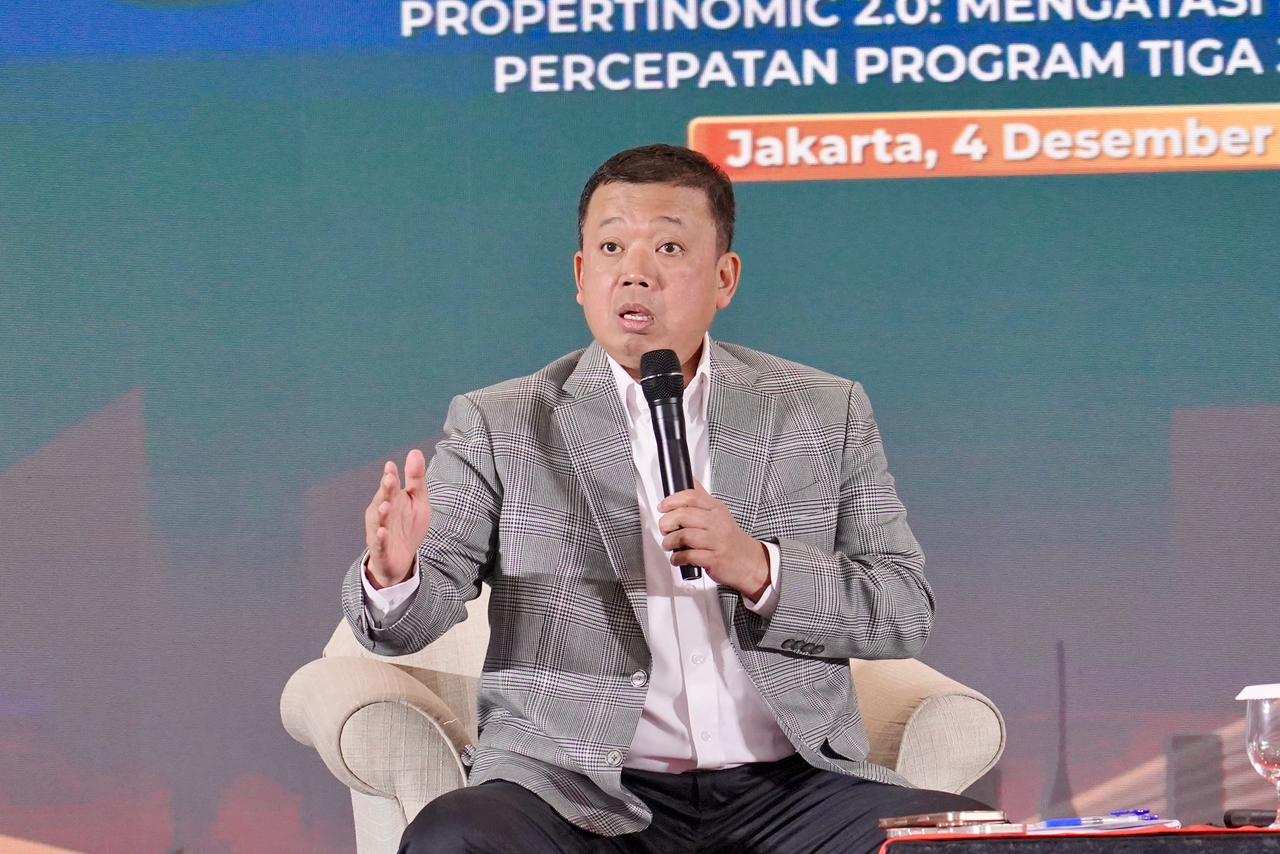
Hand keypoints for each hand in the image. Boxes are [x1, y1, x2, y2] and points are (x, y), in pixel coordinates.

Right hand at [364, 449, 430, 588]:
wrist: (401, 559)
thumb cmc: (408, 525)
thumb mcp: (417, 500)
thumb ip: (415, 478)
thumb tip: (415, 451)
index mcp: (390, 500)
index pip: (389, 486)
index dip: (390, 476)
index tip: (391, 466)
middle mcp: (382, 513)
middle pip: (383, 500)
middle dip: (385, 491)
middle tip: (390, 479)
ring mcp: (380, 531)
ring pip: (378, 521)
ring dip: (381, 514)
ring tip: (386, 505)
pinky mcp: (381, 550)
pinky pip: (379, 543)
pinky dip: (380, 538)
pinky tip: (382, 532)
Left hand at [658, 480, 768, 600]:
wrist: (749, 561)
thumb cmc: (730, 538)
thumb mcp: (719, 513)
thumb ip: (702, 498)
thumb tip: (690, 479)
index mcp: (716, 509)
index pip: (691, 497)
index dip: (672, 500)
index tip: (662, 507)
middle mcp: (716, 523)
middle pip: (683, 515)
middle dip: (667, 522)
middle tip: (664, 528)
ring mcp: (716, 541)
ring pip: (683, 536)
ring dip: (670, 541)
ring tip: (669, 544)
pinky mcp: (713, 559)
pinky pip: (688, 556)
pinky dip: (677, 558)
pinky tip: (678, 558)